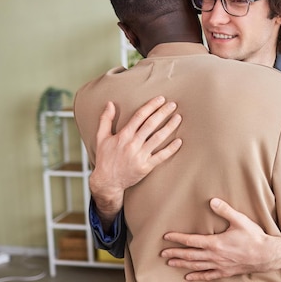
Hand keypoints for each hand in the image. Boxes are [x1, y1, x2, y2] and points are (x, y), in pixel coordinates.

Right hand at [90, 96, 182, 228]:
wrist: (107, 182)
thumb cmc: (105, 159)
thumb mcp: (101, 138)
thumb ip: (106, 120)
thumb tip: (110, 103)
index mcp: (123, 135)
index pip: (139, 116)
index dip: (151, 106)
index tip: (160, 99)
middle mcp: (132, 144)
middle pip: (151, 124)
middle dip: (163, 113)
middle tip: (173, 105)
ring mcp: (140, 155)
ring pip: (158, 138)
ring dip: (169, 127)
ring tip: (178, 118)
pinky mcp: (146, 166)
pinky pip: (161, 156)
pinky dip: (171, 149)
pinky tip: (179, 141)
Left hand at [161, 198, 280, 280]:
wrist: (266, 255)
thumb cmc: (253, 237)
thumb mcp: (240, 220)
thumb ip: (225, 210)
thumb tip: (212, 201)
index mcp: (215, 243)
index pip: (192, 241)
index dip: (178, 238)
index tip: (167, 237)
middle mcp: (214, 256)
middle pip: (190, 255)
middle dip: (175, 253)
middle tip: (163, 253)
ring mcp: (219, 265)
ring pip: (196, 266)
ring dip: (182, 264)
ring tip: (171, 263)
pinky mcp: (225, 272)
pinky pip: (208, 275)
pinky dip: (197, 276)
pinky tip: (189, 277)